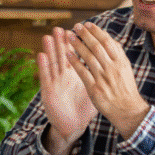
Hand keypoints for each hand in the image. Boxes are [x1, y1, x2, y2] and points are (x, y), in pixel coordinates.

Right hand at [37, 26, 97, 154]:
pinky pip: (45, 78)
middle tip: (60, 28)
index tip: (77, 30)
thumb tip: (113, 68)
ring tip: (48, 36)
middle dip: (62, 42)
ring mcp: (56, 84)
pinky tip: (41, 55)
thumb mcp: (93, 92)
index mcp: (76, 76)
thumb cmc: (83, 110)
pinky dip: (43, 67)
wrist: (73, 127)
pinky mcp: (48, 93)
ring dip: (50, 50)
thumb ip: (99, 79)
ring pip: (53, 63)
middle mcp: (64, 77)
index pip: (76, 55)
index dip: (77, 43)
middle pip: (63, 56)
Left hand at [65, 22, 149, 138]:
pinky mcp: (94, 89)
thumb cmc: (125, 89)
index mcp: (121, 62)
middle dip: (85, 35)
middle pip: (96, 46)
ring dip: (77, 45)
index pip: (107, 41)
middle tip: (75, 26)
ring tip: (69, 37)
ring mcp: (103, 78)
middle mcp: (112, 68)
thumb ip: (117, 54)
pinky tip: (67, 54)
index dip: (96, 31)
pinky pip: (82, 72)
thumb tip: (109, 39)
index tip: (87, 24)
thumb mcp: (126, 69)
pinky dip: (75, 62)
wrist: (127, 110)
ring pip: (88, 57)